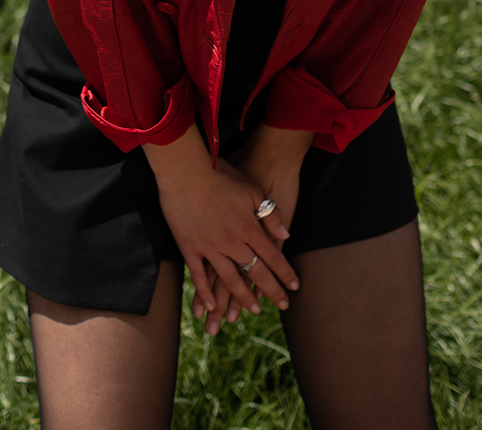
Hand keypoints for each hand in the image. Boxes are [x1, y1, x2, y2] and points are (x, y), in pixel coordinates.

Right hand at [143, 125, 299, 334]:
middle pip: (255, 273)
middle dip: (271, 291)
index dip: (285, 273)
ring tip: (254, 310)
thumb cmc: (221, 174)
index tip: (295, 287)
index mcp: (249, 227)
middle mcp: (232, 242)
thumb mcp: (253, 189)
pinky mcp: (189, 247)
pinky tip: (210, 305)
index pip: (273, 257)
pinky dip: (204, 292)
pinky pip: (198, 275)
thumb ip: (270, 214)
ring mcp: (210, 247)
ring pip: (230, 280)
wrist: (186, 170)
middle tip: (282, 306)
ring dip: (243, 298)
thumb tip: (286, 236)